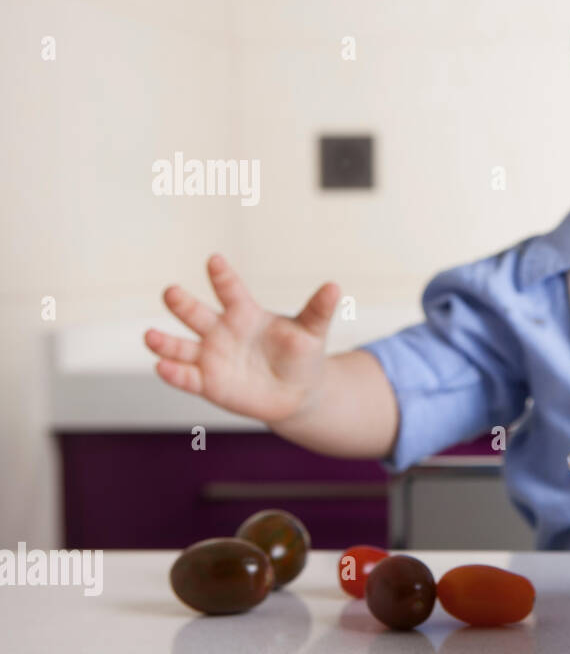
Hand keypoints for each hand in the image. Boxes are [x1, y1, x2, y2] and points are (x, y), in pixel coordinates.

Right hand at [144, 254, 339, 423]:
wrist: (297, 393)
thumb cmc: (302, 355)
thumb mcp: (312, 332)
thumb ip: (319, 310)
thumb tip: (335, 286)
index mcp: (246, 313)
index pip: (231, 290)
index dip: (222, 276)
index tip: (214, 260)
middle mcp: (222, 330)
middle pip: (197, 314)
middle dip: (182, 304)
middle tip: (171, 292)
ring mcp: (211, 356)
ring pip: (181, 346)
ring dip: (164, 341)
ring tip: (149, 336)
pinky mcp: (208, 382)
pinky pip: (187, 377)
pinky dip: (174, 373)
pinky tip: (163, 367)